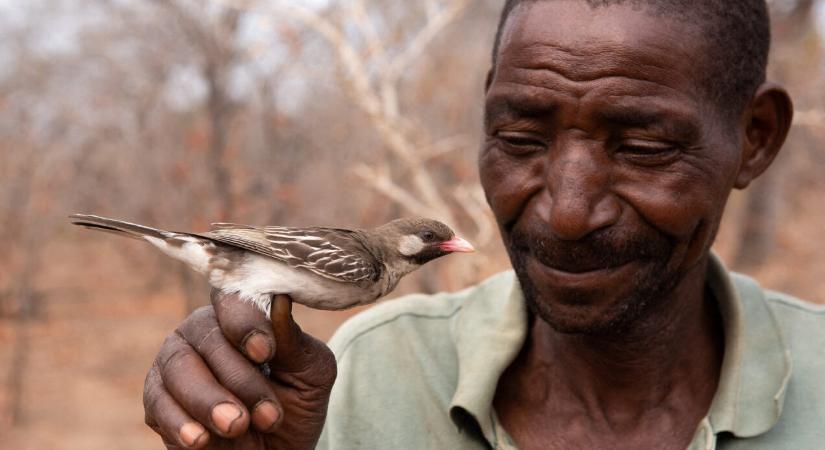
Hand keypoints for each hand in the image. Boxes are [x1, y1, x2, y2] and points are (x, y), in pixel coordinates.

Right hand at [143, 292, 336, 448]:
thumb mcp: (310, 375)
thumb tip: (281, 300)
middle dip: (239, 378)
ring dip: (209, 400)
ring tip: (237, 427)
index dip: (246, 323)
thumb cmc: (294, 406)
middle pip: (208, 337)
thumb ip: (295, 343)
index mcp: (242, 315)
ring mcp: (175, 362)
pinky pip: (159, 403)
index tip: (264, 352)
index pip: (234, 300)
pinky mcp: (158, 399)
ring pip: (179, 367)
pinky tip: (200, 440)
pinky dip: (180, 422)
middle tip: (267, 415)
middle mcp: (203, 331)